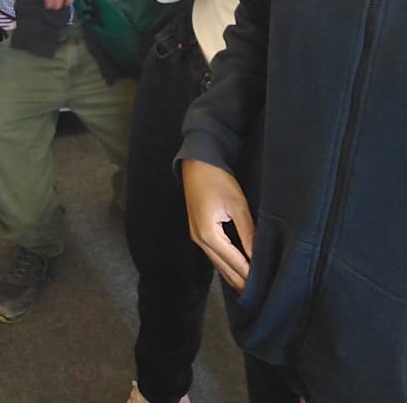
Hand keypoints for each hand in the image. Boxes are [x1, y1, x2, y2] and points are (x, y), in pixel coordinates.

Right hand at [181, 158, 254, 292]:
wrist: (197, 163)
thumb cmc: (218, 180)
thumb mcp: (237, 205)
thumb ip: (248, 233)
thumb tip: (259, 257)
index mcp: (208, 234)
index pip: (235, 263)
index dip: (250, 277)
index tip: (265, 291)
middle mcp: (199, 239)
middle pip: (223, 268)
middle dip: (241, 282)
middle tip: (260, 299)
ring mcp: (196, 235)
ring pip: (217, 263)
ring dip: (233, 275)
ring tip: (250, 290)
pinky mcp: (198, 230)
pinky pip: (214, 254)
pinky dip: (226, 264)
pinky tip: (236, 270)